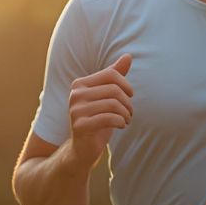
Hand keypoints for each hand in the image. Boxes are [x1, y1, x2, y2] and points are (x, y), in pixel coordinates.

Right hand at [67, 53, 133, 168]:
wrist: (82, 149)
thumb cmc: (97, 119)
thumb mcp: (106, 96)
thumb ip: (115, 76)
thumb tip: (128, 55)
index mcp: (80, 84)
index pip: (111, 74)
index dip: (126, 85)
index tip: (130, 95)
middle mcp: (75, 94)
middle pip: (115, 90)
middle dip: (128, 102)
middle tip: (129, 113)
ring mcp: (76, 110)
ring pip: (114, 104)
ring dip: (126, 113)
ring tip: (126, 119)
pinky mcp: (80, 125)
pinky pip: (110, 118)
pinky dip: (121, 121)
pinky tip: (121, 125)